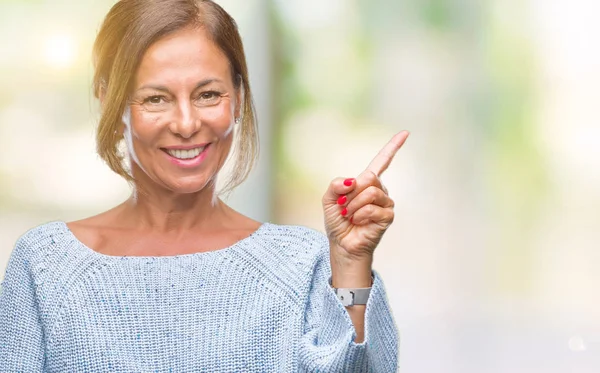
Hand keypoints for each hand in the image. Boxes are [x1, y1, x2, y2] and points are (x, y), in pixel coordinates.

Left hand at [323, 131, 408, 263]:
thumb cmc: (338, 221)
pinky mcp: (388, 216)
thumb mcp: (329, 199)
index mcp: (366, 182)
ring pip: (370, 193)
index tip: (405, 133)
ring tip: (350, 215)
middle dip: (351, 192)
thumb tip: (351, 181)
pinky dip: (360, 215)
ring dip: (354, 205)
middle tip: (344, 206)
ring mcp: (385, 203)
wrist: (342, 244)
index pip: (382, 161)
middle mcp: (379, 190)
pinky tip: (359, 222)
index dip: (393, 147)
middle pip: (369, 178)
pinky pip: (373, 208)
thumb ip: (335, 185)